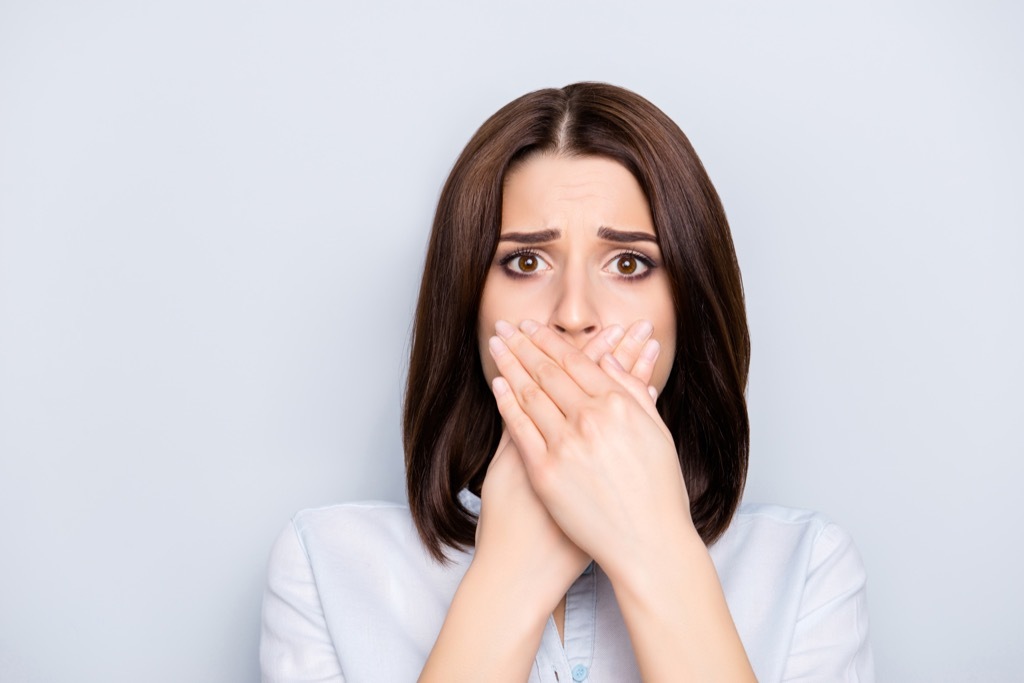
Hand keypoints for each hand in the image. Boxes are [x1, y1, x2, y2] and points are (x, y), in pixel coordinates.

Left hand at [486, 319, 695, 579]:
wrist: (648, 545)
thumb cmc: (658, 493)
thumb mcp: (658, 434)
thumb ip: (633, 393)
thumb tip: (612, 362)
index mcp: (619, 406)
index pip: (577, 361)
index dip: (551, 341)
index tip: (534, 327)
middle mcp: (591, 419)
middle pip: (548, 371)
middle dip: (523, 344)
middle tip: (506, 325)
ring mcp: (566, 446)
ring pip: (529, 394)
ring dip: (510, 364)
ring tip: (496, 345)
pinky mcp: (545, 474)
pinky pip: (519, 430)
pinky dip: (507, 403)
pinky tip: (497, 385)